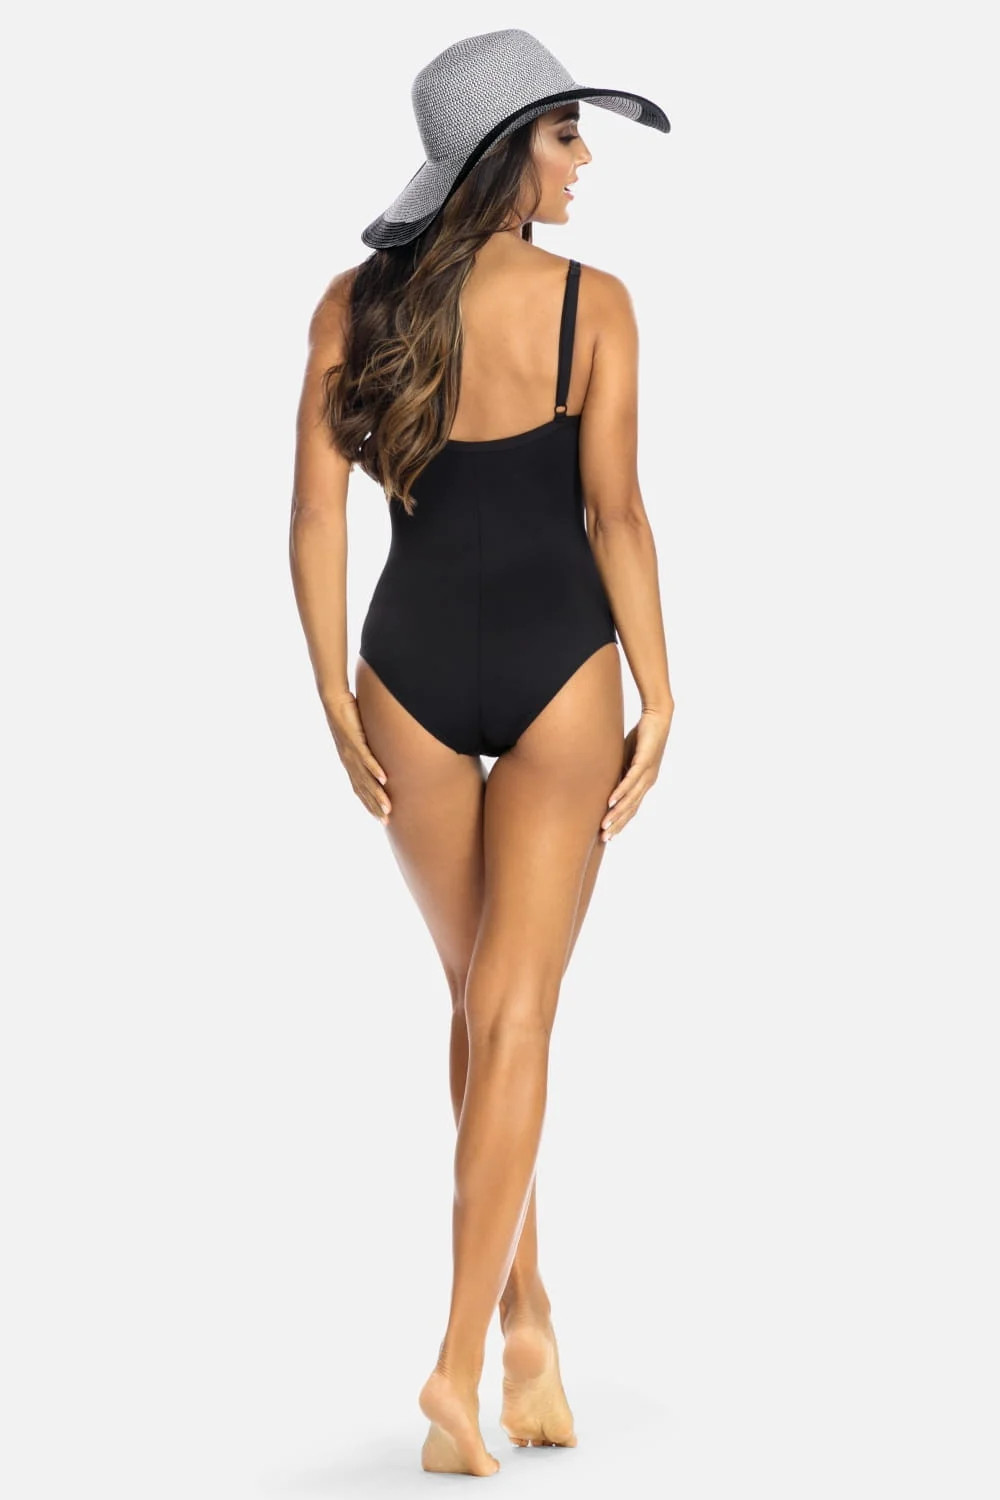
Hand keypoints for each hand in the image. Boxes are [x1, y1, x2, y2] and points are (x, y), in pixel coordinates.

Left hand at [323, 691, 391, 826]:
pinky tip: (384, 779)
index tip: (381, 819)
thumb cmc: (348, 717)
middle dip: (375, 806)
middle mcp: (349, 762)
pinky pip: (366, 758)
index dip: (369, 805)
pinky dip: (374, 770)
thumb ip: (370, 748)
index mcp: (350, 763)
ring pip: (366, 778)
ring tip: (388, 807)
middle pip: (364, 789)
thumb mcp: (360, 737)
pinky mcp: (354, 741)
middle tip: (386, 822)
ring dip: (377, 794)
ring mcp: (351, 753)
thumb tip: (381, 754)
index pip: (360, 789)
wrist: (334, 702)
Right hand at [600, 702, 672, 842]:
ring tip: (606, 825)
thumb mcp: (626, 758)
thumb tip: (607, 781)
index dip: (621, 822)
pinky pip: (631, 780)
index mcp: (644, 783)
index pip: (632, 808)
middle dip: (618, 825)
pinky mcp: (644, 762)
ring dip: (618, 813)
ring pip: (631, 798)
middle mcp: (647, 782)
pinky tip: (612, 801)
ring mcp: (647, 773)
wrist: (657, 718)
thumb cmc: (642, 737)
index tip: (609, 835)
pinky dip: (622, 792)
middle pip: (632, 809)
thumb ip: (620, 772)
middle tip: (606, 839)